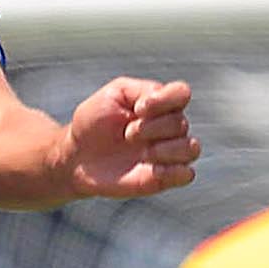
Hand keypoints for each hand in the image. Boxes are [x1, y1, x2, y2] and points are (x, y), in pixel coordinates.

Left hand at [59, 77, 199, 201]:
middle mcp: (168, 128)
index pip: (182, 93)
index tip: (137, 109)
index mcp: (159, 104)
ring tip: (143, 153)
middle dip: (153, 127)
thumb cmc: (94, 122)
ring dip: (167, 149)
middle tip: (127, 134)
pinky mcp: (163, 178)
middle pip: (181, 123)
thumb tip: (162, 100)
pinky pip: (186, 174)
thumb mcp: (113, 94)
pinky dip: (174, 171)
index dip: (165, 100)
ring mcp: (167, 153)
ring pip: (192, 148)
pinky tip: (151, 169)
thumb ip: (141, 89)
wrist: (77, 156)